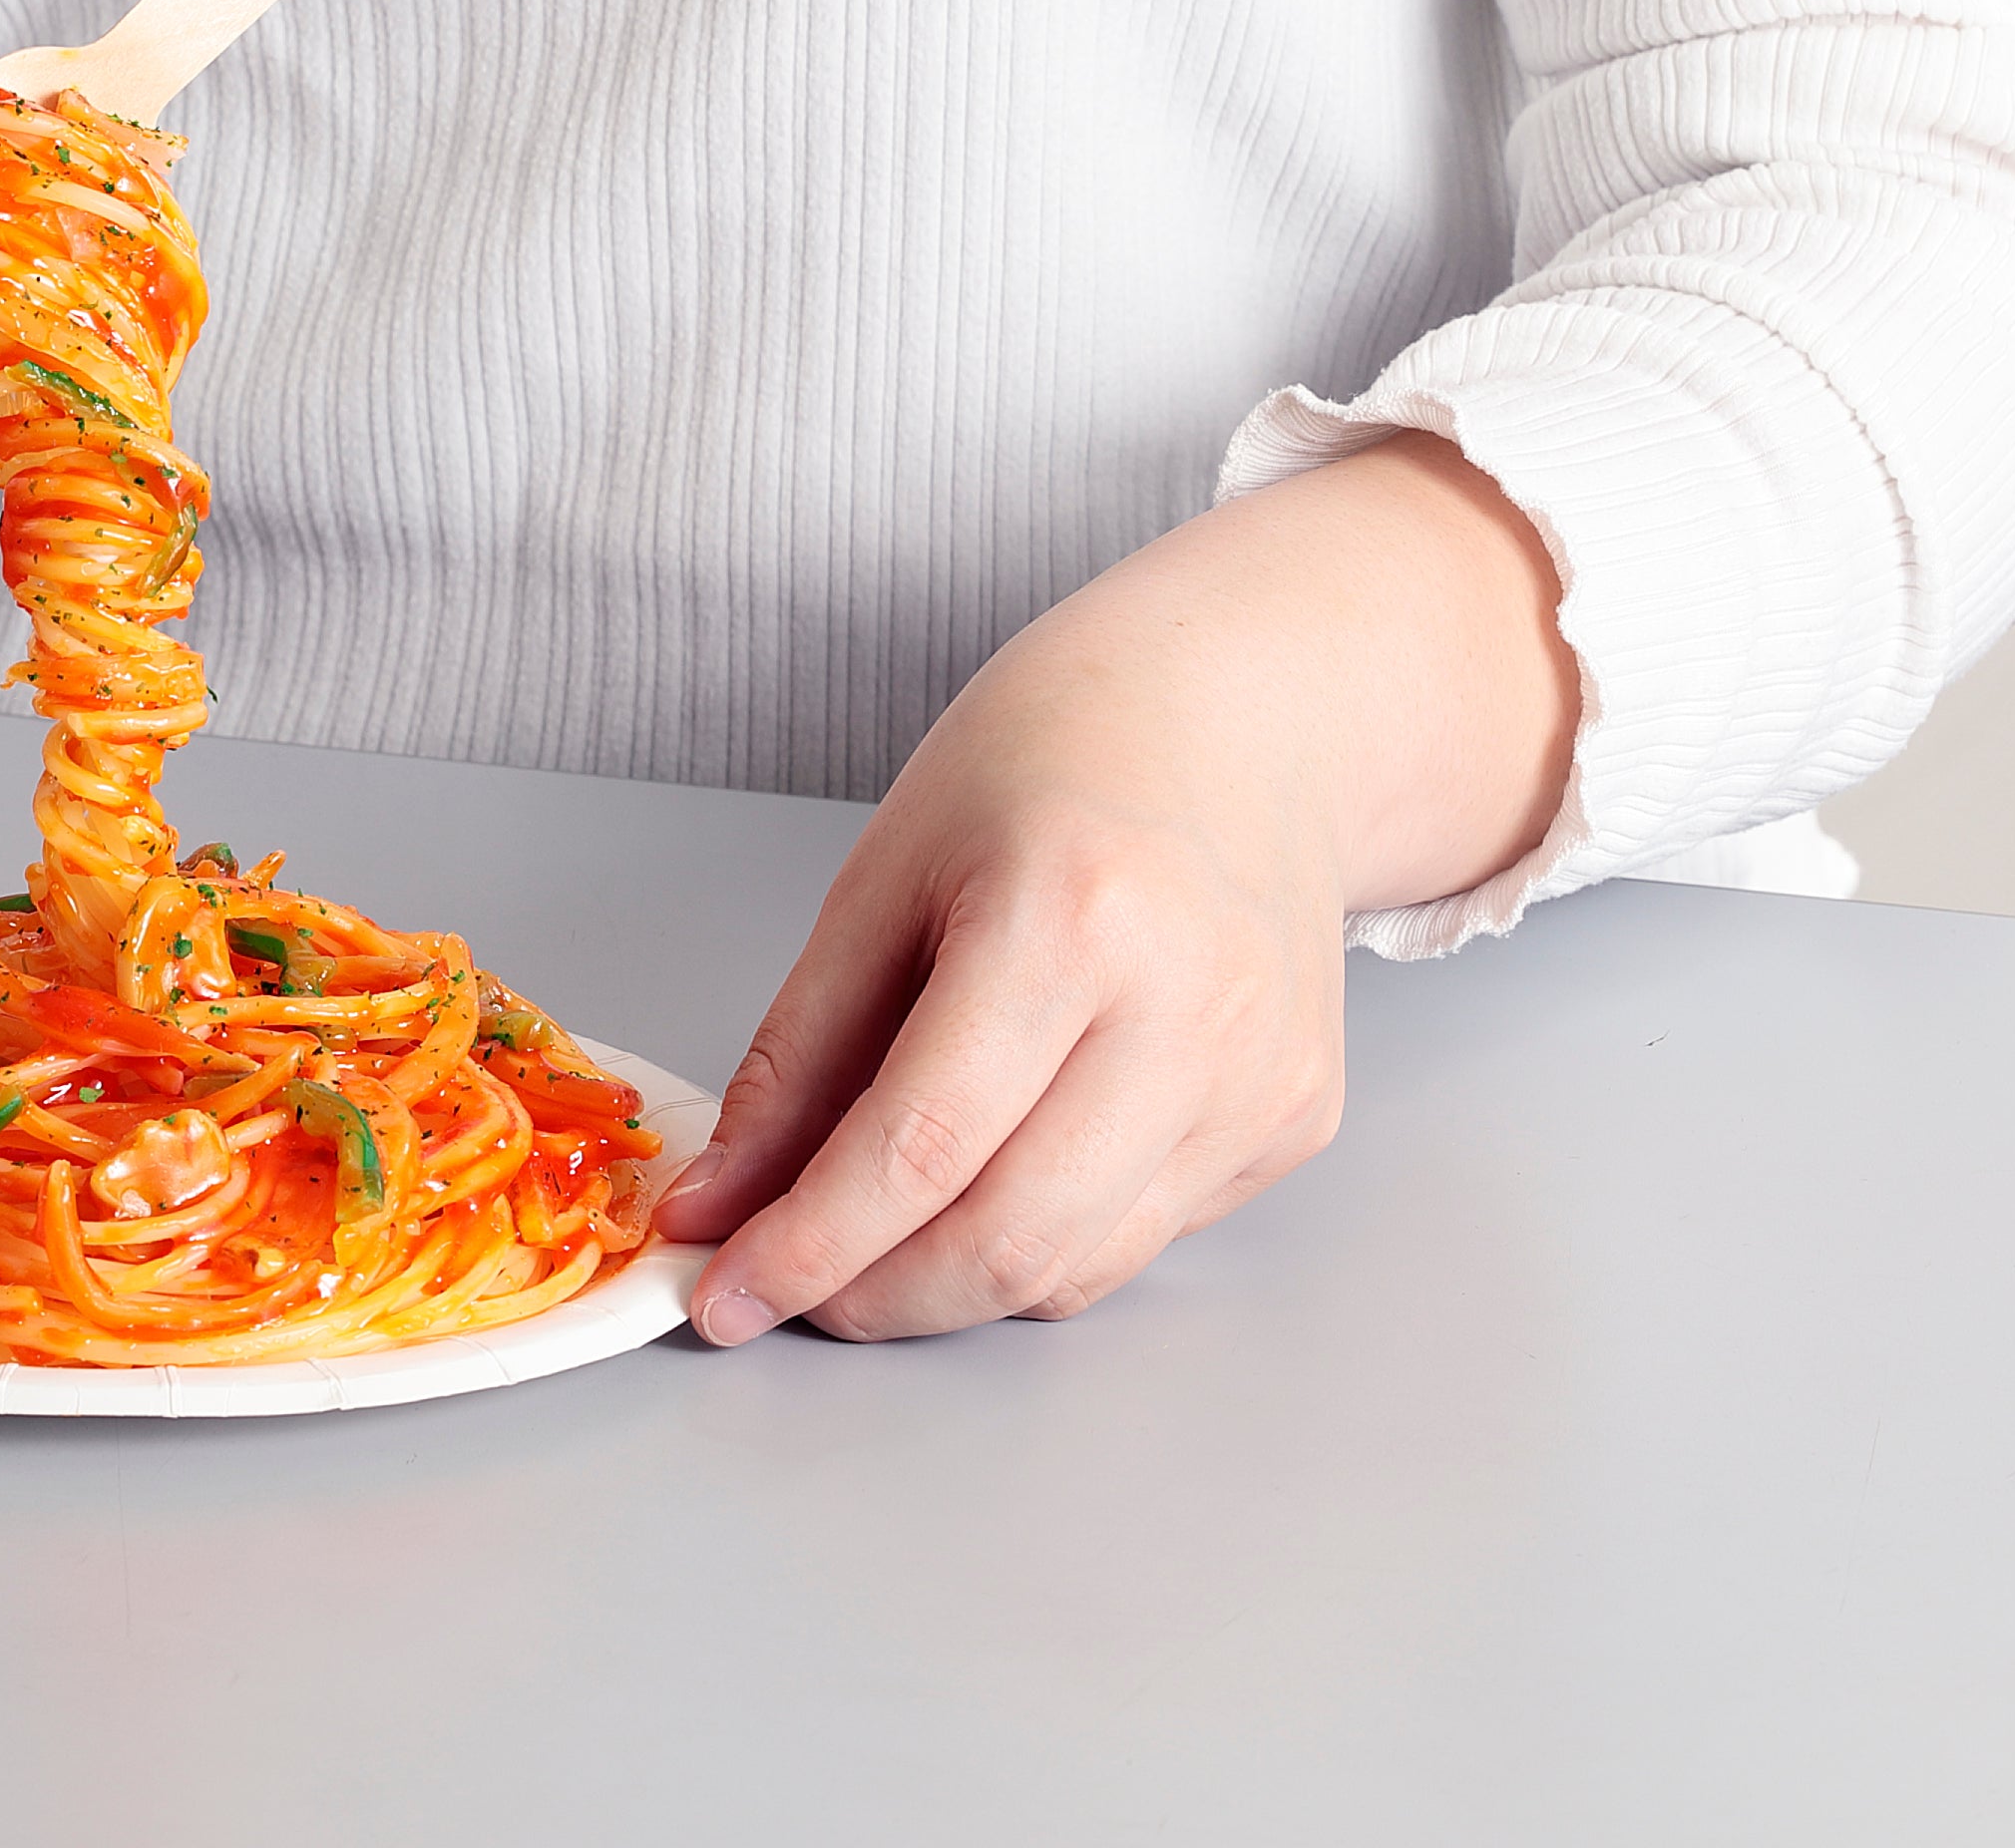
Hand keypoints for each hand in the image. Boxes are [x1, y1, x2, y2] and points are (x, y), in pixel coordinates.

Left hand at [652, 432, 1578, 1339]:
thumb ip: (797, 1059)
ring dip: (950, 1289)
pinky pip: (1141, 1239)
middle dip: (870, 1298)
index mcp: (1070, 918)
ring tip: (877, 1233)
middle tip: (787, 1286)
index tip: (722, 1294)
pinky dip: (1045, 1240)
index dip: (806, 1247)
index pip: (920, 1148)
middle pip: (1005, 1240)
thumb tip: (719, 1208)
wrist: (1248, 714)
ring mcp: (1260, 1076)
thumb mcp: (885, 876)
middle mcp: (1189, 1010)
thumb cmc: (1056, 760)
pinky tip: (1006, 1164)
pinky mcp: (1295, 1118)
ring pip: (1075, 1270)